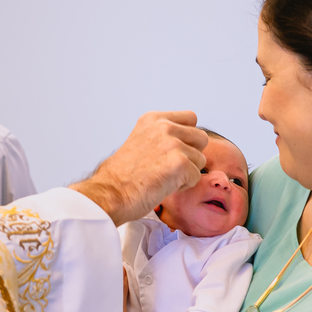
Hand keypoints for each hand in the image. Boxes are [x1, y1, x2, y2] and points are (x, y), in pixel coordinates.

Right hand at [73, 112, 207, 225]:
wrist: (110, 193)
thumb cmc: (123, 176)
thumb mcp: (140, 141)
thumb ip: (161, 136)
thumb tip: (185, 139)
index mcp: (154, 119)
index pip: (191, 118)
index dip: (186, 138)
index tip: (171, 152)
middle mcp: (164, 127)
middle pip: (201, 138)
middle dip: (191, 155)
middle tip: (169, 167)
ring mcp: (173, 144)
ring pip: (200, 159)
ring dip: (187, 172)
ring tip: (163, 178)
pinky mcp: (180, 163)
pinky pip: (196, 176)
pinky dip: (184, 185)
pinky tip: (164, 186)